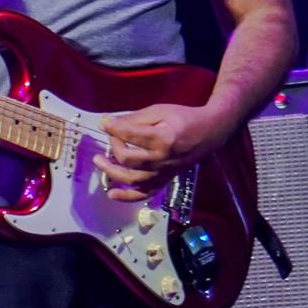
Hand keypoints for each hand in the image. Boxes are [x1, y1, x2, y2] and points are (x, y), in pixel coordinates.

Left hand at [94, 102, 238, 201]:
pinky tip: (112, 194)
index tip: (104, 123)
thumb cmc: (183, 118)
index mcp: (163, 139)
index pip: (130, 136)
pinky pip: (145, 193)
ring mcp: (164, 172)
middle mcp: (163, 159)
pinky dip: (127, 196)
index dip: (113, 128)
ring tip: (98, 160)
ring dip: (111, 171)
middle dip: (113, 146)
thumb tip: (108, 123)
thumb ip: (133, 118)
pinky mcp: (165, 179)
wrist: (209, 133)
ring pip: (133, 179)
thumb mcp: (159, 111)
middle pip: (128, 159)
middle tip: (111, 135)